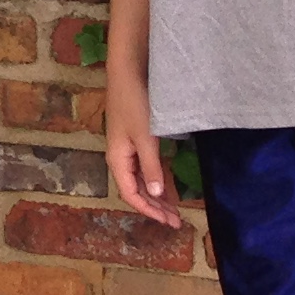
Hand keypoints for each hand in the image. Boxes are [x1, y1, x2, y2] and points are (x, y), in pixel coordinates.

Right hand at [105, 73, 179, 225]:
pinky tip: (166, 185)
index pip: (131, 194)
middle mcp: (120, 157)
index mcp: (117, 159)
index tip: (169, 222)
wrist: (128, 72)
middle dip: (155, 207)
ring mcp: (127, 148)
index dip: (149, 210)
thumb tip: (156, 194)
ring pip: (141, 179)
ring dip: (156, 195)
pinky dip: (156, 179)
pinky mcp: (135, 138)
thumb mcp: (146, 137)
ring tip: (174, 209)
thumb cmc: (135, 104)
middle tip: (176, 220)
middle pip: (136, 189)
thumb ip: (151, 166)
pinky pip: (145, 167)